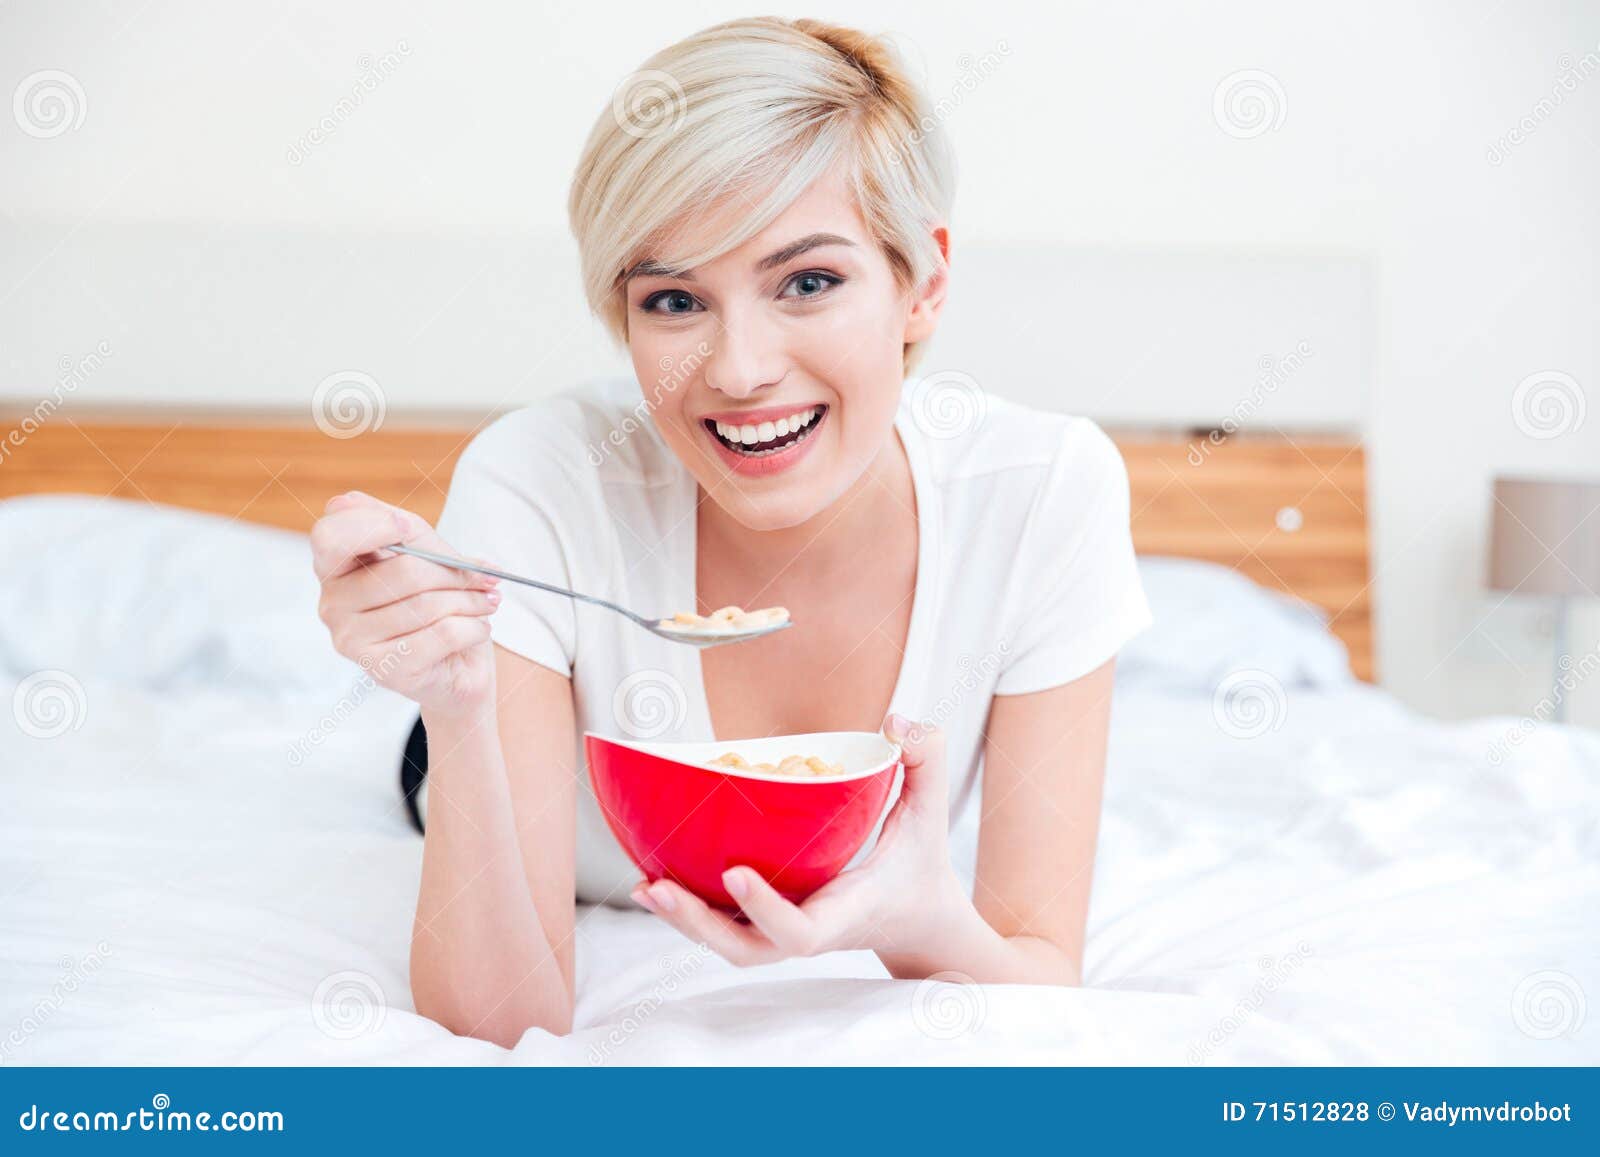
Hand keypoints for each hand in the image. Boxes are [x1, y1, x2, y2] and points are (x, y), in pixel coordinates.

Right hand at [310, 490, 501, 715]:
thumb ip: (409, 529)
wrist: (457, 665)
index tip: (408, 527)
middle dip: (456, 573)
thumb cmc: (437, 601)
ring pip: (426, 605)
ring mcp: (352, 641)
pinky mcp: (383, 670)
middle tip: (486, 578)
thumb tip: (401, 523)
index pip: (330, 536)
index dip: (371, 525)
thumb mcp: (426, 553)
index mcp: (334, 568)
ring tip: (487, 602)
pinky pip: (442, 634)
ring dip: (471, 601)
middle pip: (404, 572)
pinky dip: (473, 627)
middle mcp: (332, 605)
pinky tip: (480, 628)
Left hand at [630, 714, 969, 966]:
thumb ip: (926, 759)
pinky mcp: (770, 928)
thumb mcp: (932, 811)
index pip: (800, 930)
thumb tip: (896, 721)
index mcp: (846, 911)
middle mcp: (810, 931)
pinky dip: (688, 911)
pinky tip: (650, 881)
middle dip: (698, 925)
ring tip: (643, 885)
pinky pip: (724, 927)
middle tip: (657, 887)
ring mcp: (786, 934)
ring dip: (682, 921)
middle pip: (746, 949)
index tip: (734, 873)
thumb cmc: (922, 864)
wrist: (918, 923)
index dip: (765, 909)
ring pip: (726, 943)